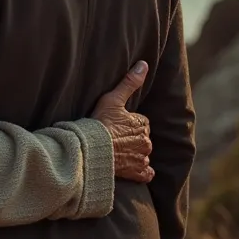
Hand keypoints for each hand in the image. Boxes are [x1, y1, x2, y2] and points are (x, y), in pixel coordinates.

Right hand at [91, 61, 153, 183]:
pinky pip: (146, 173)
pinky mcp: (137, 174)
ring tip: (118, 151)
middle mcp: (146, 143)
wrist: (92, 150)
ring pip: (143, 155)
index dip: (129, 123)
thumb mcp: (113, 99)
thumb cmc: (100, 123)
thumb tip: (144, 64)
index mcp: (143, 125)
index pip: (141, 123)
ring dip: (134, 153)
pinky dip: (140, 171)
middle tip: (115, 137)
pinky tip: (129, 166)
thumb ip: (130, 82)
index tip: (117, 123)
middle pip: (143, 139)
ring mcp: (142, 159)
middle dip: (132, 138)